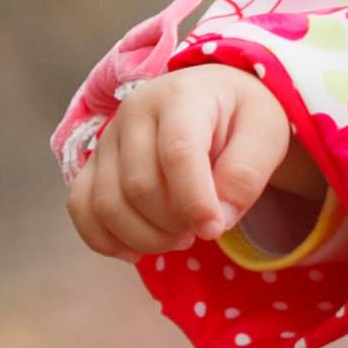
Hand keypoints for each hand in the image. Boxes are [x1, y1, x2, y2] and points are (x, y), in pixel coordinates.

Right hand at [65, 65, 315, 257]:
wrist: (217, 99)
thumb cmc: (243, 115)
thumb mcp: (266, 133)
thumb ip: (246, 174)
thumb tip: (217, 220)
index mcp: (182, 96)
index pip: (178, 153)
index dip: (195, 200)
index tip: (215, 229)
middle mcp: (134, 112)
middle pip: (140, 185)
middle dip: (174, 222)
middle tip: (206, 228)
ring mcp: (107, 138)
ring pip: (107, 203)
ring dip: (144, 236)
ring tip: (181, 237)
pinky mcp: (93, 163)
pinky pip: (81, 207)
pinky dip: (104, 239)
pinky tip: (136, 251)